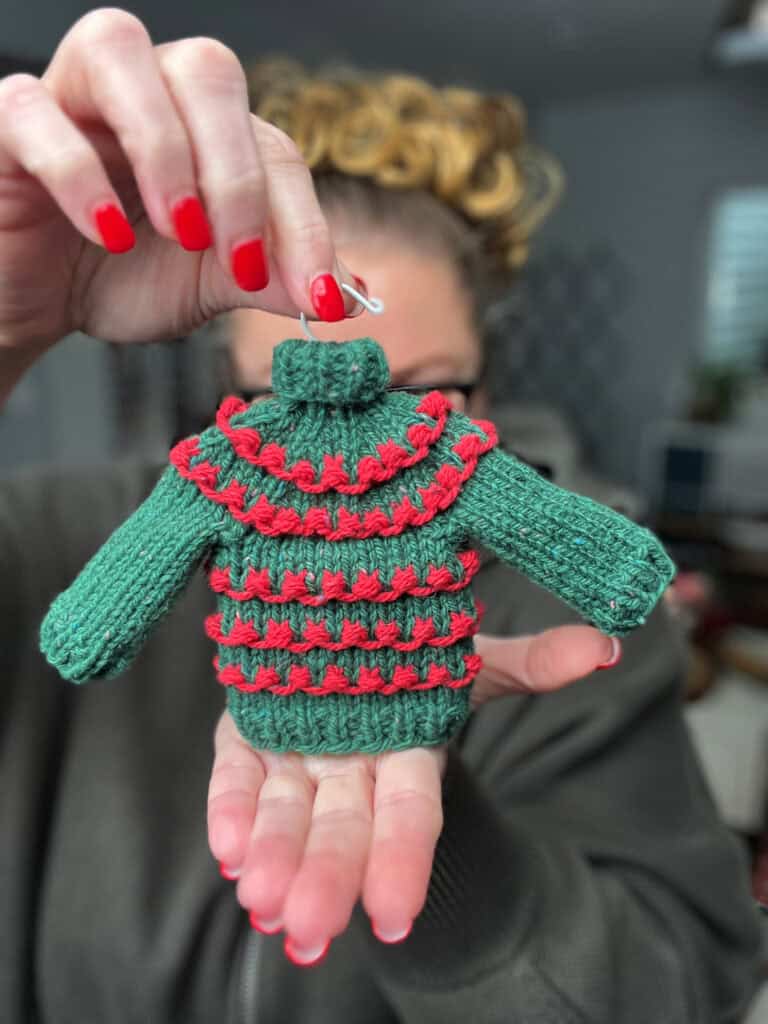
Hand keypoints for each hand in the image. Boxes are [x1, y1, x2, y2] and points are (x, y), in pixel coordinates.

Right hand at [0, 8, 359, 355]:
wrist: (38, 304)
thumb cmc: (118, 280)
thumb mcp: (207, 285)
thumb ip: (270, 278)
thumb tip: (349, 291)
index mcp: (205, 126)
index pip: (272, 148)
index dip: (304, 223)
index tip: (319, 297)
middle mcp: (146, 89)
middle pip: (209, 72)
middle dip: (237, 175)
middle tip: (238, 258)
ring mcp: (72, 93)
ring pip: (120, 52)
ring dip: (164, 147)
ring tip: (180, 232)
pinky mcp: (8, 122)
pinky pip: (36, 111)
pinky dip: (80, 172)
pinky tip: (106, 233)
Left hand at [207, 624, 619, 965]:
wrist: (344, 641)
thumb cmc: (413, 661)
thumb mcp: (472, 659)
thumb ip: (532, 663)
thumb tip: (605, 647)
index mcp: (406, 752)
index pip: (409, 813)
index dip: (402, 858)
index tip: (392, 917)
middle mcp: (350, 765)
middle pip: (342, 828)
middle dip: (329, 878)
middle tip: (308, 932)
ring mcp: (296, 754)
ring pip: (285, 814)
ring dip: (274, 857)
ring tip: (261, 902)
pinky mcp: (249, 737)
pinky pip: (237, 777)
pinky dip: (231, 811)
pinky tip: (228, 850)